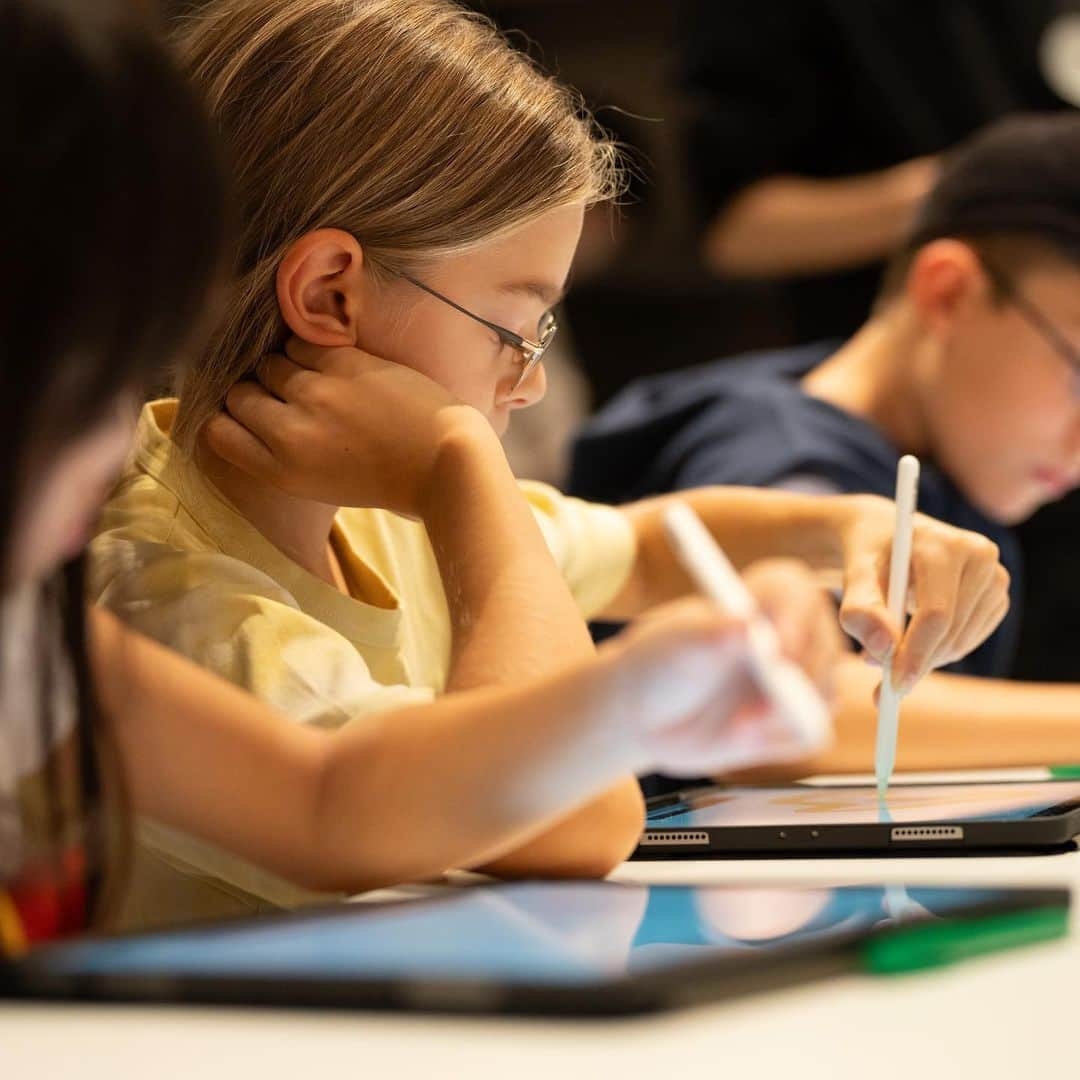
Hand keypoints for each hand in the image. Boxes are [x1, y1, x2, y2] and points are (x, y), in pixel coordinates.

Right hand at [202, 337, 496, 517]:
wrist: (446, 462)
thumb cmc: (393, 481)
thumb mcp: (325, 485)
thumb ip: (287, 455)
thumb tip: (263, 415)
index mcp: (282, 471)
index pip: (217, 431)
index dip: (226, 417)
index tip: (244, 412)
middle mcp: (288, 432)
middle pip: (238, 393)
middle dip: (256, 390)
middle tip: (285, 394)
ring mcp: (315, 394)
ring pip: (269, 363)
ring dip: (284, 367)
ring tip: (312, 378)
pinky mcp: (343, 364)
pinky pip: (301, 343)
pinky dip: (309, 350)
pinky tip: (328, 361)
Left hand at [608, 561, 840, 777]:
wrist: (645, 716)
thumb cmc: (657, 666)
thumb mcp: (674, 646)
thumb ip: (709, 635)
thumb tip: (745, 626)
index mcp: (758, 599)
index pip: (797, 593)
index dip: (798, 617)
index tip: (780, 648)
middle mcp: (785, 636)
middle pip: (826, 646)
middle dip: (801, 679)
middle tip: (759, 707)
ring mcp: (794, 678)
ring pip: (827, 694)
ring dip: (786, 716)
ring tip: (738, 726)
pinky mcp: (793, 719)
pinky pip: (811, 734)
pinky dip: (780, 741)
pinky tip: (741, 737)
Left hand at [834, 495, 1009, 691]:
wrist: (887, 536)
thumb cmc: (869, 556)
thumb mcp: (855, 576)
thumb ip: (860, 610)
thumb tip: (882, 648)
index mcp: (943, 544)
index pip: (936, 614)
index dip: (915, 653)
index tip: (893, 685)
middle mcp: (979, 555)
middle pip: (951, 631)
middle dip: (916, 661)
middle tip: (883, 683)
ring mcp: (995, 575)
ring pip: (961, 641)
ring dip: (925, 658)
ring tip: (889, 647)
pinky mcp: (997, 596)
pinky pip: (969, 640)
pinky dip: (940, 651)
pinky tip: (916, 636)